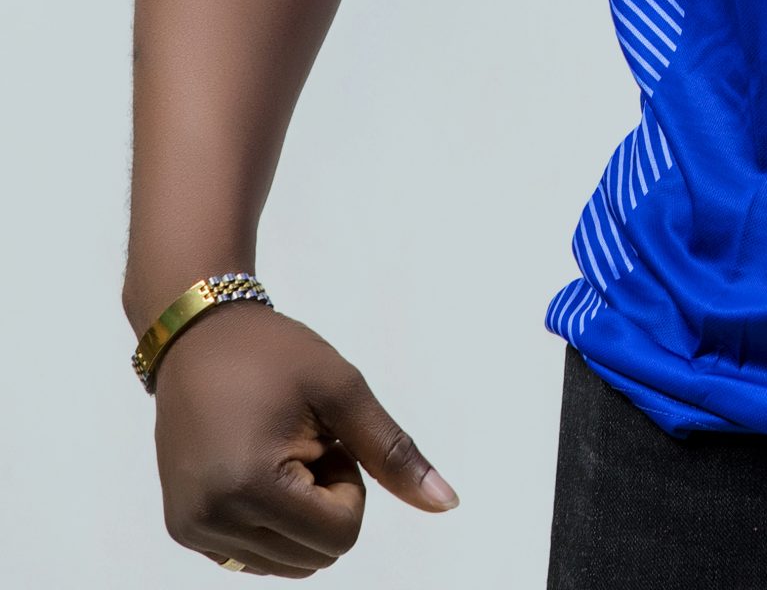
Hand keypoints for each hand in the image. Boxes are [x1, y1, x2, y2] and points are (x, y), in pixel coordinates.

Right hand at [152, 305, 457, 574]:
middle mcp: (211, 521)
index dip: (349, 485)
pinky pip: (254, 557)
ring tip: (279, 450)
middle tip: (304, 442)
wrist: (199, 337)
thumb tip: (447, 502)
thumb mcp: (342, 390)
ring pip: (288, 564)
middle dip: (325, 502)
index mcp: (249, 487)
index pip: (340, 536)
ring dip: (299, 515)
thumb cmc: (273, 353)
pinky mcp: (184, 530)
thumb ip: (393, 452)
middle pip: (316, 557)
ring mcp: (193, 530)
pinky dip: (273, 524)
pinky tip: (258, 466)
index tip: (327, 438)